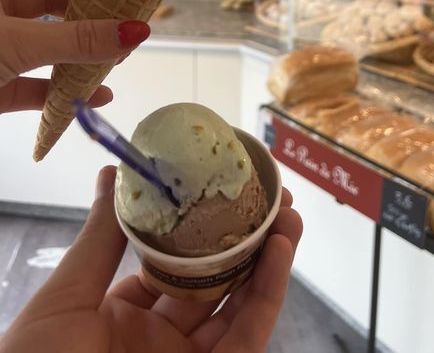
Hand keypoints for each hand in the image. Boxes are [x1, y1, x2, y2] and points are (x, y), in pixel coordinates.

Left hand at [0, 0, 150, 113]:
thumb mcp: (17, 41)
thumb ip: (76, 39)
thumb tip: (138, 30)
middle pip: (49, 2)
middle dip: (88, 16)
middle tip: (123, 27)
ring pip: (44, 46)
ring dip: (79, 57)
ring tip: (115, 62)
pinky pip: (30, 85)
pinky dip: (58, 92)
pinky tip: (91, 98)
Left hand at [0, 166, 302, 352]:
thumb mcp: (67, 297)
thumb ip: (99, 239)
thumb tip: (112, 174)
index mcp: (124, 318)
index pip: (174, 264)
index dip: (203, 228)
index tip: (223, 190)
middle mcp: (162, 340)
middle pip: (218, 282)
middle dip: (248, 240)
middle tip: (271, 198)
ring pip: (242, 306)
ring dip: (271, 259)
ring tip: (288, 215)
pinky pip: (249, 337)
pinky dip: (270, 294)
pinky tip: (280, 251)